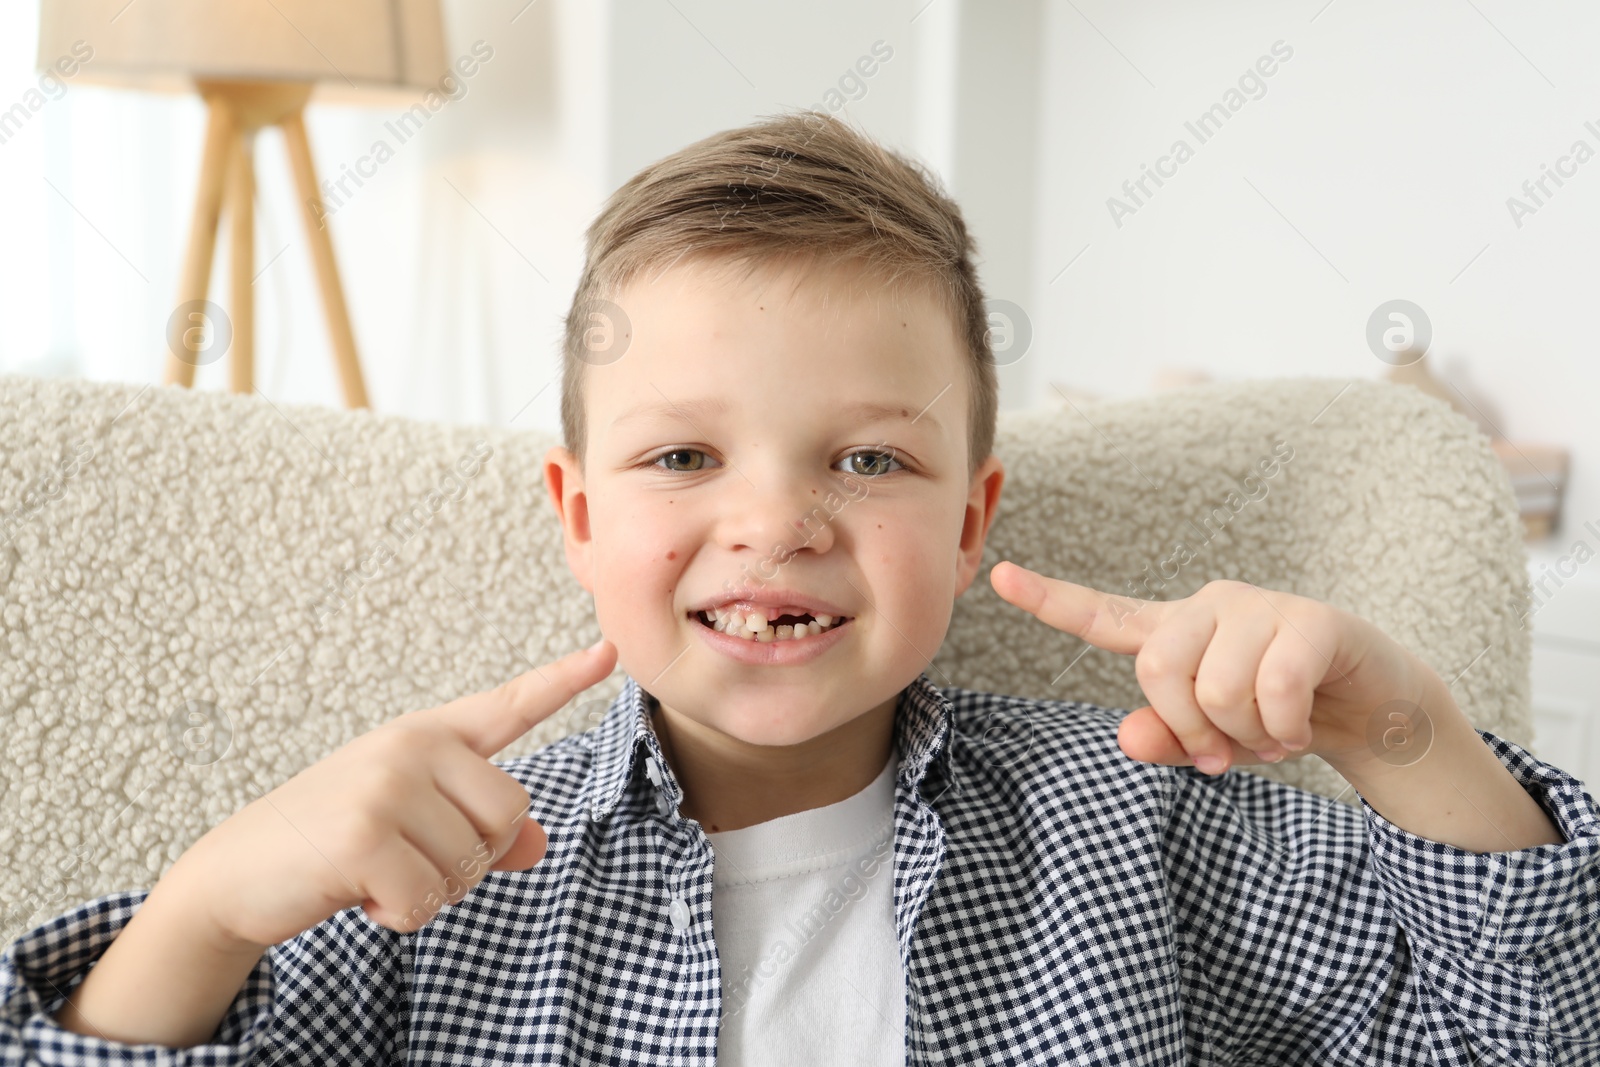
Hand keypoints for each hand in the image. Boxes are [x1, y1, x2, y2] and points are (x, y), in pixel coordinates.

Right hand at [168, 639, 616, 949]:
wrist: (234, 874)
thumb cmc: (333, 845)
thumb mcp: (412, 828)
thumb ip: (479, 831)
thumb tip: (538, 843)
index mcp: (428, 736)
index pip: (509, 705)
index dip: (563, 681)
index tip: (610, 653)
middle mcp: (412, 748)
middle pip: (510, 814)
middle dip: (472, 857)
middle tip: (411, 857)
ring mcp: (386, 785)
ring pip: (471, 863)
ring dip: (429, 891)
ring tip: (375, 870)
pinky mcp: (363, 834)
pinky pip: (428, 898)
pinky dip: (400, 914)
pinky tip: (359, 892)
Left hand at [989, 563, 1447, 777]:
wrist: (1376, 714)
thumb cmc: (1279, 721)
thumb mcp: (1216, 742)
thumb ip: (1167, 739)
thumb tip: (1126, 738)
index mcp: (1175, 634)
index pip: (1103, 617)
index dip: (1049, 599)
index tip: (997, 576)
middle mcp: (1210, 608)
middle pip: (1157, 667)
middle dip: (1191, 727)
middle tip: (1226, 753)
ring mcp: (1260, 608)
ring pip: (1217, 684)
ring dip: (1247, 735)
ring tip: (1273, 736)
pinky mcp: (1312, 620)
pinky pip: (1273, 687)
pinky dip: (1285, 727)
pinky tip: (1303, 727)